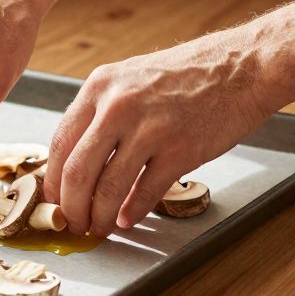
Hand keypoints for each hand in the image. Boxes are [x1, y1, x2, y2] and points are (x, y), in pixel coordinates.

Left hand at [45, 30, 283, 236]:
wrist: (241, 68)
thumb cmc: (188, 74)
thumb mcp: (130, 78)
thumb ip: (101, 113)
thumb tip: (78, 160)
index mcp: (99, 87)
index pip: (59, 144)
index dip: (53, 182)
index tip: (54, 200)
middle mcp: (118, 106)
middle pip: (77, 172)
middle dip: (71, 208)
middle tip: (74, 223)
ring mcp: (149, 129)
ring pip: (108, 188)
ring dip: (99, 217)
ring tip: (100, 227)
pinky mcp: (179, 151)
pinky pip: (144, 193)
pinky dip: (132, 213)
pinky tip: (128, 219)